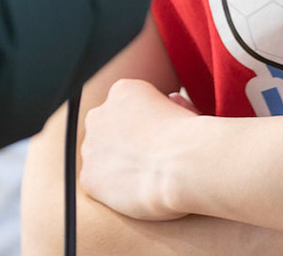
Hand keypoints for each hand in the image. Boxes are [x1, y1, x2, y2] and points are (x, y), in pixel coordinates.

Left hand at [79, 79, 196, 221]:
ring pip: (99, 157)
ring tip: (146, 179)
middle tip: (150, 161)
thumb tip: (171, 101)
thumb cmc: (194, 138)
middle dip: (123, 144)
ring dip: (116, 166)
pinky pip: (97, 184)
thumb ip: (170, 105)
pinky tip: (135, 192)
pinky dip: (112, 191)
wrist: (185, 164)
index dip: (143, 128)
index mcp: (122, 91)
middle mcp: (99, 113)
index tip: (159, 141)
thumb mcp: (184, 109)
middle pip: (106, 130)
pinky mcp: (89, 177)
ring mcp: (90, 146)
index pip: (125, 109)